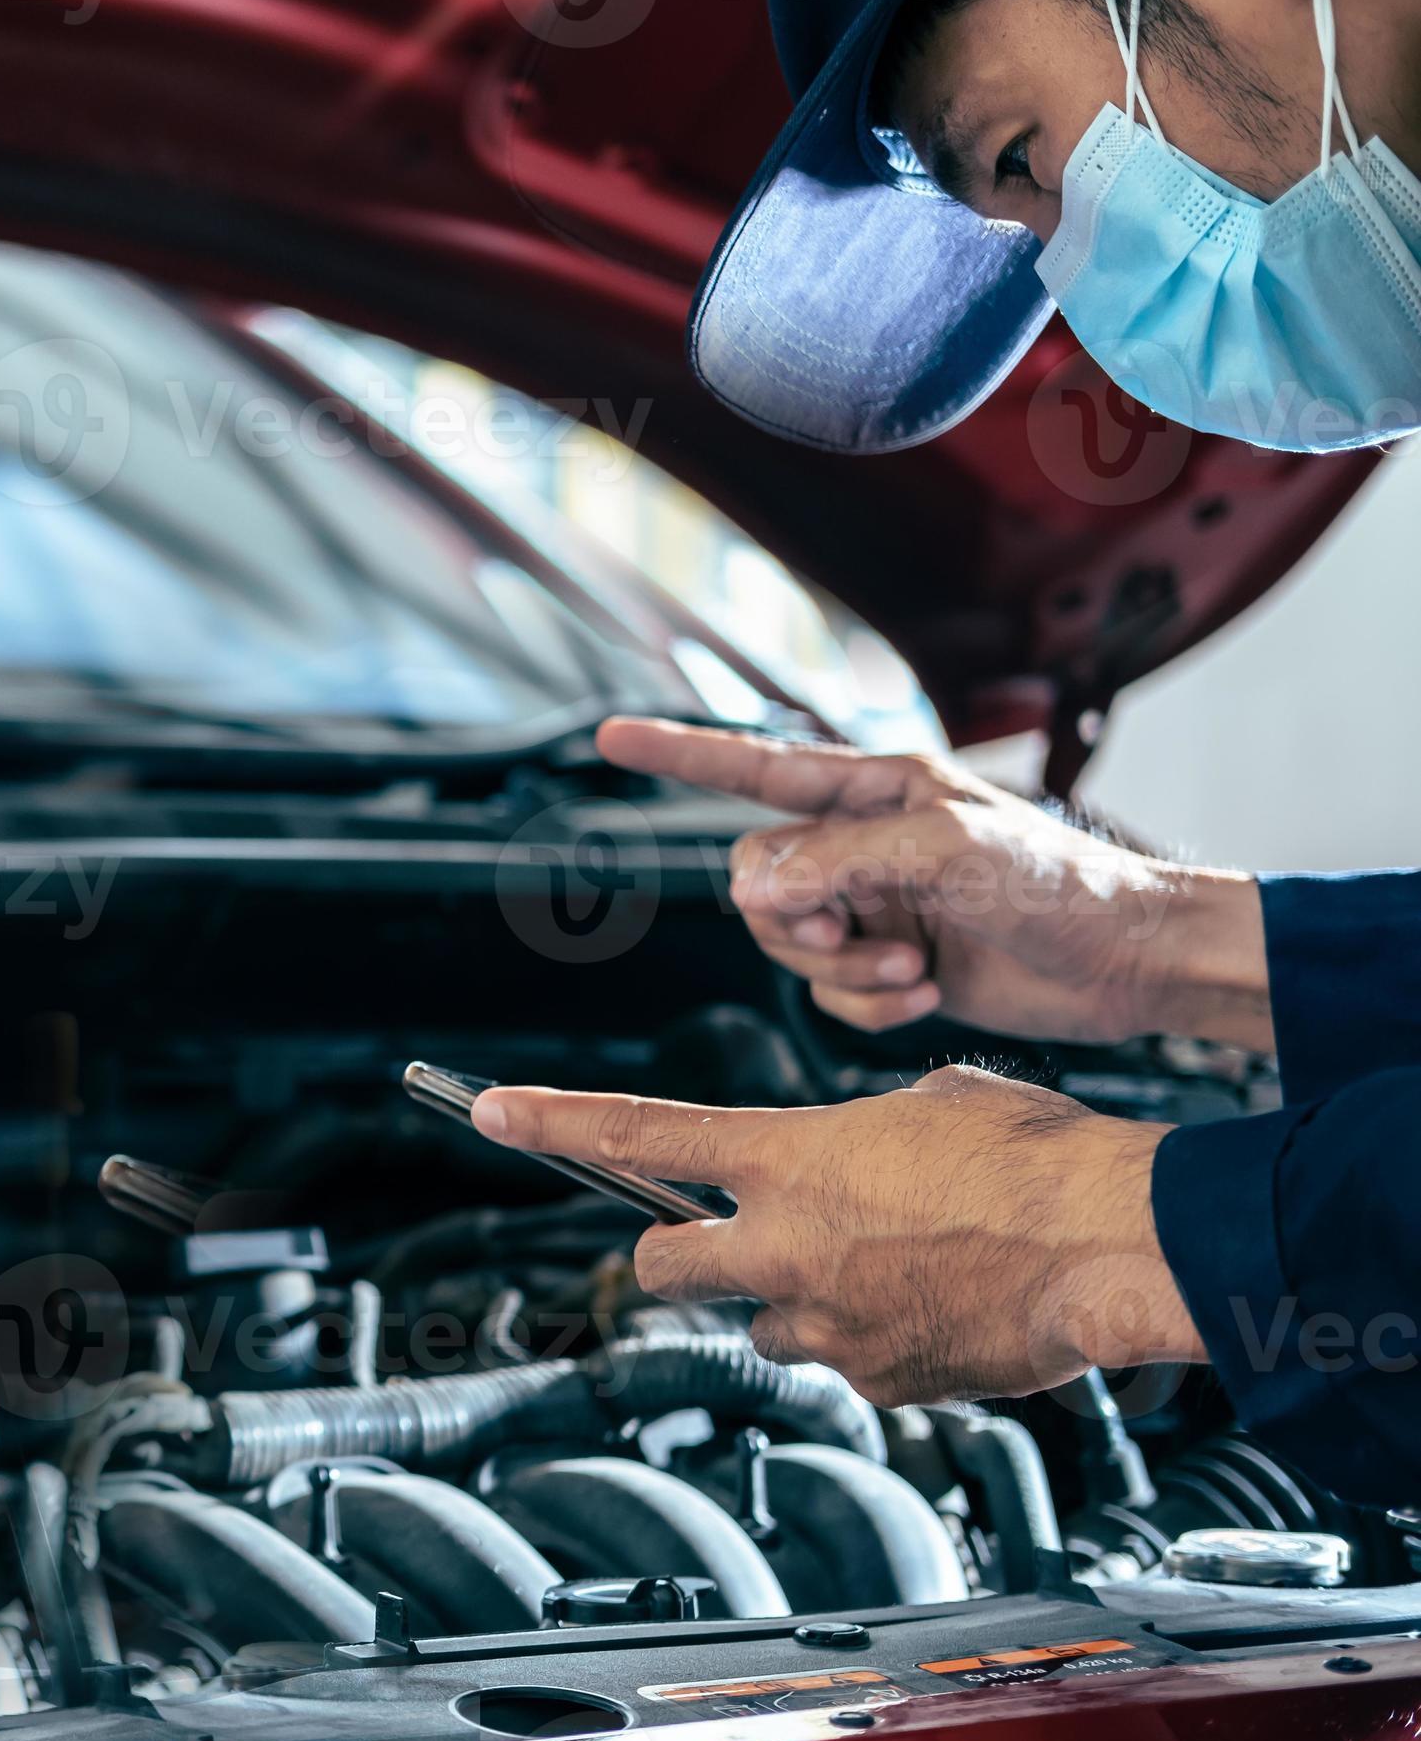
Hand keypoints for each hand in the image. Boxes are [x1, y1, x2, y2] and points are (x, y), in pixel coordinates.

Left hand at [471, 1065, 1204, 1403]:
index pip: (635, 1136)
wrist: (1119, 1242)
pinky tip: (945, 1310)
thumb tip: (848, 1169)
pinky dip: (879, 1342)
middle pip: (663, 1268)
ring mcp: (823, 1322)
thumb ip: (857, 1138)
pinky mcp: (876, 1379)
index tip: (489, 1111)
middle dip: (676, 1259)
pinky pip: (850, 1363)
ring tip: (892, 1271)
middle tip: (714, 1248)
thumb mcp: (931, 1105)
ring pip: (766, 1325)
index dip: (551, 1123)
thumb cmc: (1042, 1156)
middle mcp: (783, 1244)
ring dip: (799, 1304)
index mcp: (786, 1157)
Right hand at [596, 717, 1270, 1048]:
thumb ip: (839, 860)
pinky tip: (925, 992)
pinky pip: (827, 995)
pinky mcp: (891, 965)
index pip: (751, 766)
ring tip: (912, 965)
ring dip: (842, 969)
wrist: (1130, 960)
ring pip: (786, 946)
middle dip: (794, 920)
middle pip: (755, 881)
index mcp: (872, 788)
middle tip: (852, 931)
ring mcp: (874, 906)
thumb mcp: (947, 849)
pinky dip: (867, 1004)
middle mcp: (862, 844)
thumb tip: (754, 891)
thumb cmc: (1062, 879)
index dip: (676, 753)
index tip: (610, 736)